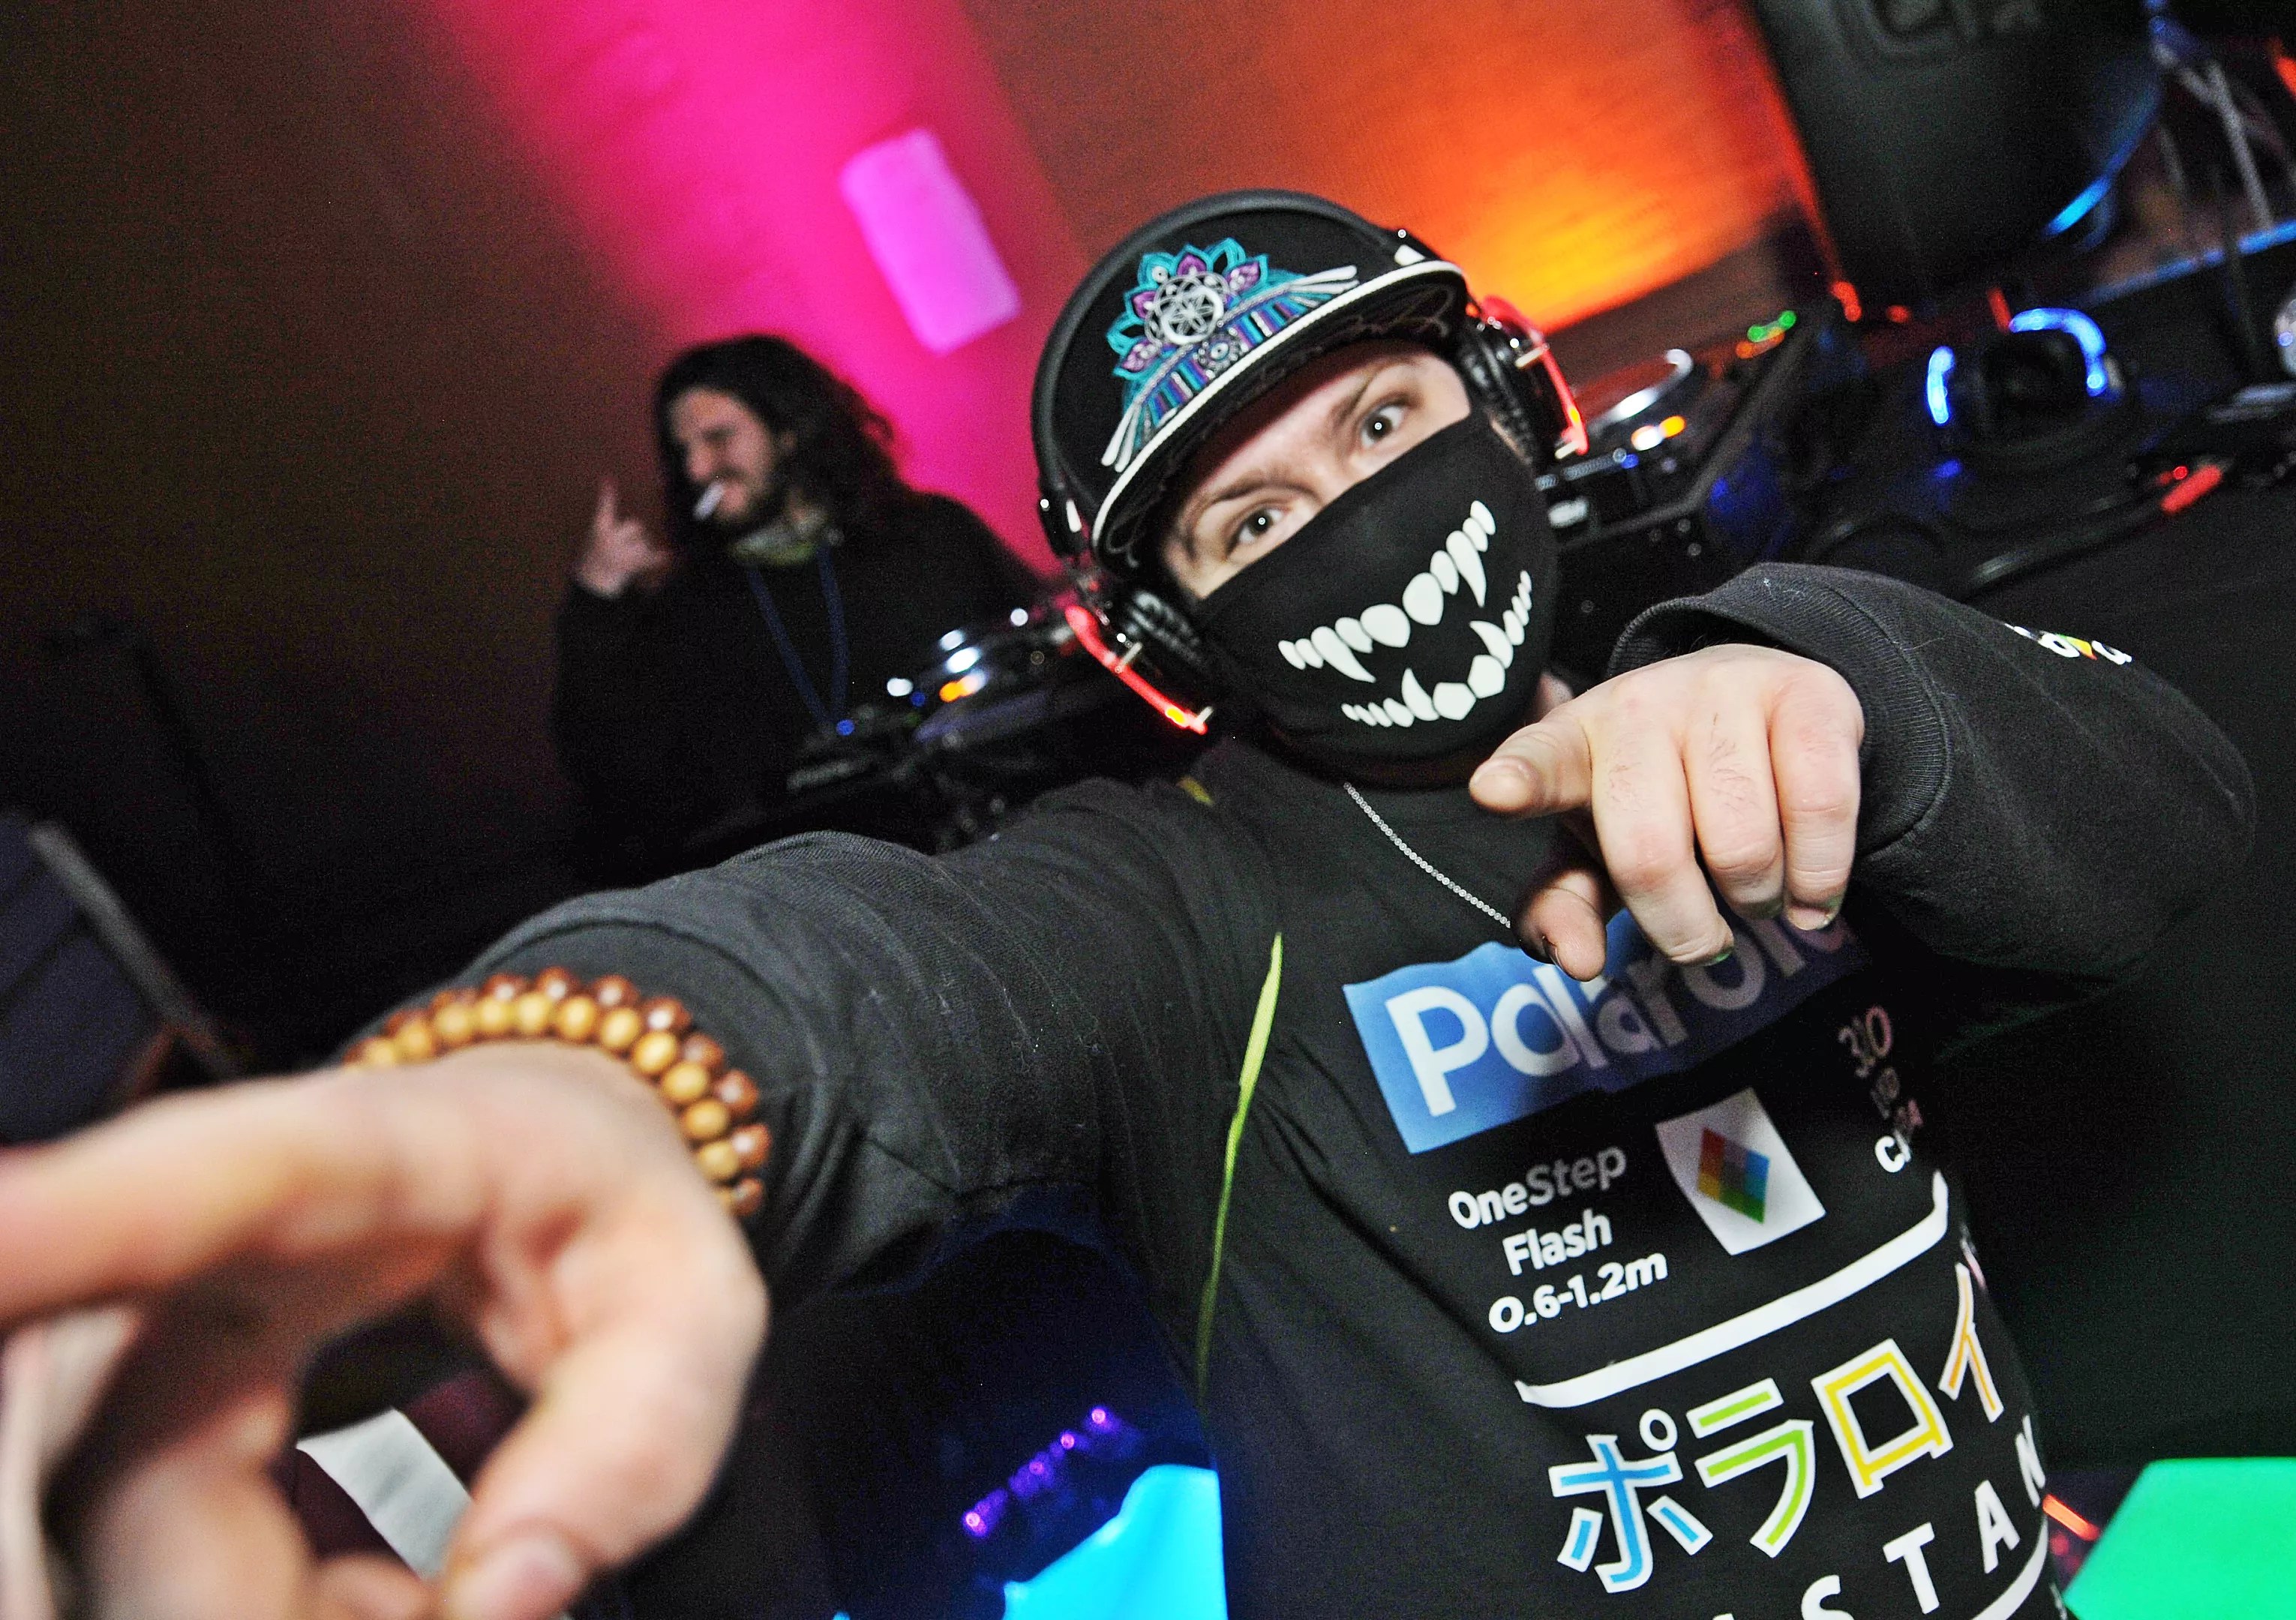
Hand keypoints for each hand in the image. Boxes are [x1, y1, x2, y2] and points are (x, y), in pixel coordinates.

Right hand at [0, 1045, 766, 1619]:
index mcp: (370, 1161)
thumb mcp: (693, 1308)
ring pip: (146, 1551)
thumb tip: (499, 1603)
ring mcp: (156, 1334)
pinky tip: (395, 1592)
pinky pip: (169, 1575)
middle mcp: (219, 1244)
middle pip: (149, 1469)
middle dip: (272, 1604)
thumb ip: (628, 1445)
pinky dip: (294, 1617)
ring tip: (447, 1580)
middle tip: (454, 1602)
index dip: (76, 1221)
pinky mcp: (137, 1418)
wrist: (542, 1155)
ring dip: (302, 1614)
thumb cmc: (612, 1215)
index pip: (211, 1183)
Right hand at [574, 480, 673, 597]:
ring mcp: (621, 553)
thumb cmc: (599, 552)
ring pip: (644, 542)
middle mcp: (609, 539)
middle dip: (635, 533)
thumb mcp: (598, 533)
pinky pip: (650, 559)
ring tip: (626, 559)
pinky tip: (669, 555)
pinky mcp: (632, 565)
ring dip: (641, 549)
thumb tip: (610, 483)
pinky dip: (659, 558)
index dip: (607, 494)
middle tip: (622, 547)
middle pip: (636, 525)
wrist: (594, 579)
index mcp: (599, 529)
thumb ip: (608, 514)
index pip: (605, 508)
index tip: (608, 478)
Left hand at [1469, 646, 1863, 978]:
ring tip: (1754, 890)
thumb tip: (1578, 962)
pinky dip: (1821, 876)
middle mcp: (1639, 706)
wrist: (1761, 710)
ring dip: (1757, 901)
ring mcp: (1723, 690)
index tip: (1494, 791)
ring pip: (1743, 844)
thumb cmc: (1661, 797)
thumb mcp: (1599, 852)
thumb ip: (1566, 906)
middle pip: (1651, 853)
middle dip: (1684, 927)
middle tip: (1704, 936)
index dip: (1518, 779)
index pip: (1537, 763)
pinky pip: (1820, 810)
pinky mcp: (1809, 692)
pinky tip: (1811, 886)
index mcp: (1572, 745)